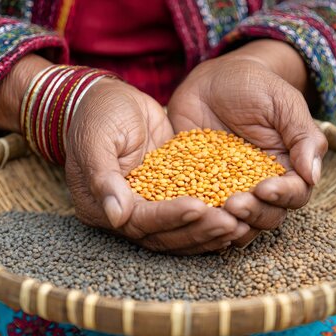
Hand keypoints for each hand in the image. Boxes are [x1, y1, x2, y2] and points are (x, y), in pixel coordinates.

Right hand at [64, 78, 249, 254]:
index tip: (199, 207)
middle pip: (163, 235)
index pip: (139, 222)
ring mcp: (145, 207)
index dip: (170, 217)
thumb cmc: (97, 114)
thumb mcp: (96, 139)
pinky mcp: (165, 197)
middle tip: (230, 224)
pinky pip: (187, 216)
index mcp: (99, 207)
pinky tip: (235, 219)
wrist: (109, 99)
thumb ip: (103, 177)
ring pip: (179, 232)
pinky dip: (209, 220)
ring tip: (239, 225)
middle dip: (197, 230)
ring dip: (208, 232)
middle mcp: (123, 215)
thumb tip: (116, 217)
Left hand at [168, 40, 327, 243]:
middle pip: (267, 216)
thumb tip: (313, 176)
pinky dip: (199, 216)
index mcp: (288, 168)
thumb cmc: (254, 86)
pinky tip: (190, 210)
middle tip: (234, 203)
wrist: (212, 80)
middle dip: (253, 213)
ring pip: (237, 221)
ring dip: (228, 222)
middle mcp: (261, 185)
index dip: (282, 196)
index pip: (294, 194)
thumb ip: (302, 136)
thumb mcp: (282, 103)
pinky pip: (203, 209)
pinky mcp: (200, 187)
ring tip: (214, 211)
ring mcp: (230, 189)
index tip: (265, 189)